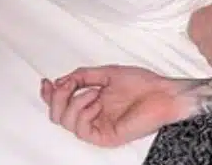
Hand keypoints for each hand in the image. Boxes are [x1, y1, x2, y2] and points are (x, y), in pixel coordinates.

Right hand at [40, 65, 187, 147]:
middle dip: (57, 97)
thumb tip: (62, 80)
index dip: (49, 94)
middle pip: (57, 115)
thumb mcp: (108, 74)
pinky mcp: (105, 136)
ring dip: (74, 102)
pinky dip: (83, 113)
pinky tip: (96, 103)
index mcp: (92, 102)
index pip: (63, 103)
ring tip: (92, 92)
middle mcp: (93, 115)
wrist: (164, 94)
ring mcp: (98, 127)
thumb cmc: (145, 85)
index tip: (47, 82)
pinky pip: (81, 130)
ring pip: (65, 122)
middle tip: (68, 85)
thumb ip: (84, 76)